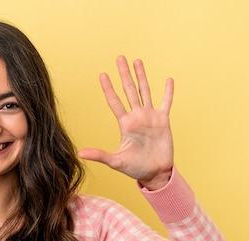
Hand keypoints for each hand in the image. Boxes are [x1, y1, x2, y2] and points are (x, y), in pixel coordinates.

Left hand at [78, 56, 173, 189]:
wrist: (155, 173)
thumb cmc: (135, 168)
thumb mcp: (116, 161)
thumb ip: (99, 155)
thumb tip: (79, 154)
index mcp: (125, 124)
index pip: (114, 102)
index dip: (109, 88)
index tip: (102, 74)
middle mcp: (136, 117)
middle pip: (129, 90)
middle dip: (124, 74)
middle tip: (119, 58)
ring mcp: (150, 117)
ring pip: (145, 91)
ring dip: (141, 76)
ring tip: (137, 61)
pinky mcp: (164, 121)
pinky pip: (166, 103)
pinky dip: (168, 92)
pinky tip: (168, 79)